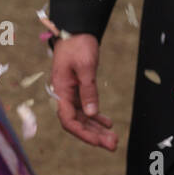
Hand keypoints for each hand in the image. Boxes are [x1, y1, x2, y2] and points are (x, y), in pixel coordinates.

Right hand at [52, 33, 117, 149]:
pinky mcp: (77, 88)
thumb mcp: (86, 66)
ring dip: (96, 129)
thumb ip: (88, 90)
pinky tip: (107, 124)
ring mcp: (70, 93)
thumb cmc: (78, 45)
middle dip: (94, 136)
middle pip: (77, 122)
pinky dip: (96, 116)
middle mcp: (64, 95)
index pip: (69, 120)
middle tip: (113, 145)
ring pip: (83, 117)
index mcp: (61, 90)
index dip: (83, 134)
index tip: (99, 141)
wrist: (75, 29)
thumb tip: (93, 113)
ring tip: (113, 139)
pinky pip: (85, 108)